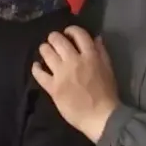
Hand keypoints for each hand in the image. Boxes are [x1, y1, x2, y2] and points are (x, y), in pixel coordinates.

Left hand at [32, 26, 118, 141]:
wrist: (100, 116)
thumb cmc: (107, 93)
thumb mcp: (109, 69)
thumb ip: (102, 52)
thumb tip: (96, 38)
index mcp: (90, 56)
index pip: (78, 34)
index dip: (71, 30)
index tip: (68, 33)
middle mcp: (74, 61)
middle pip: (58, 40)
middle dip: (54, 37)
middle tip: (54, 41)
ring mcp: (61, 74)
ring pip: (46, 53)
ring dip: (45, 49)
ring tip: (45, 50)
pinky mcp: (53, 87)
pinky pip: (39, 74)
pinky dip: (36, 68)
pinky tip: (37, 66)